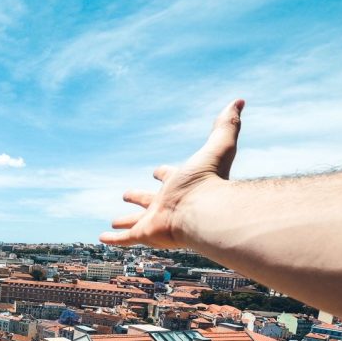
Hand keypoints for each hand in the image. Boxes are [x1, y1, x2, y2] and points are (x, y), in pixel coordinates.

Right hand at [101, 99, 243, 248]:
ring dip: (125, 221)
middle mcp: (165, 203)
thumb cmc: (209, 182)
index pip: (168, 176)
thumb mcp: (217, 147)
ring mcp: (155, 220)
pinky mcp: (145, 234)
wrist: (204, 213)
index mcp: (178, 185)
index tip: (156, 171)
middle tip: (126, 193)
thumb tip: (239, 101)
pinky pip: (125, 239)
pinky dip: (113, 238)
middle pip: (147, 200)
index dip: (162, 172)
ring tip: (114, 222)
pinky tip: (102, 238)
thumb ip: (226, 126)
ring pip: (135, 221)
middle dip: (138, 197)